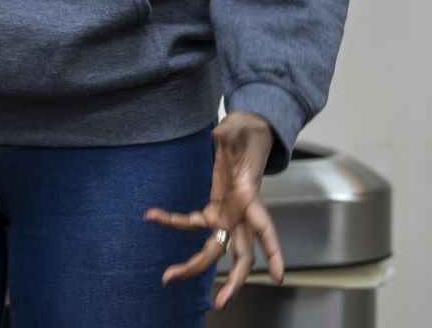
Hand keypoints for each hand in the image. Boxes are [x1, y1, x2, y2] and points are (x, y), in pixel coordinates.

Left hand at [144, 112, 283, 310]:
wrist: (245, 134)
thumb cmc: (247, 132)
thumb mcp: (240, 128)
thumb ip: (231, 132)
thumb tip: (218, 135)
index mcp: (250, 197)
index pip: (265, 228)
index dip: (273, 251)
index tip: (278, 276)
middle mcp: (241, 214)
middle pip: (241, 255)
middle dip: (233, 282)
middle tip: (219, 303)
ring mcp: (228, 215)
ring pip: (215, 250)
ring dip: (193, 266)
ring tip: (168, 278)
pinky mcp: (214, 210)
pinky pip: (192, 223)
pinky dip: (172, 222)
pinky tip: (153, 215)